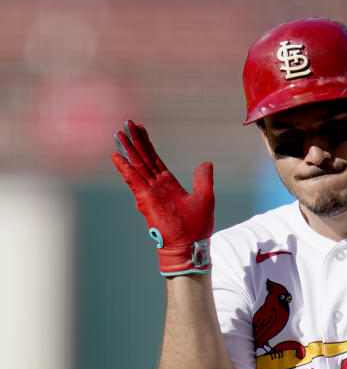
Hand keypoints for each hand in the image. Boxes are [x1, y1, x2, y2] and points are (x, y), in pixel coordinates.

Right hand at [111, 120, 214, 275]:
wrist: (191, 245)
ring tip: (118, 134)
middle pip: (143, 158)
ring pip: (136, 166)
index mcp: (169, 184)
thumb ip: (203, 179)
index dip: (147, 144)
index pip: (154, 159)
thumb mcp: (205, 197)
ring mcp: (150, 192)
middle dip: (135, 141)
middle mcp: (156, 186)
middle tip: (126, 123)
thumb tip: (206, 163)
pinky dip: (125, 168)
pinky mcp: (146, 200)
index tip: (140, 129)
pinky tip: (117, 156)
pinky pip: (133, 180)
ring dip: (128, 150)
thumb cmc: (198, 226)